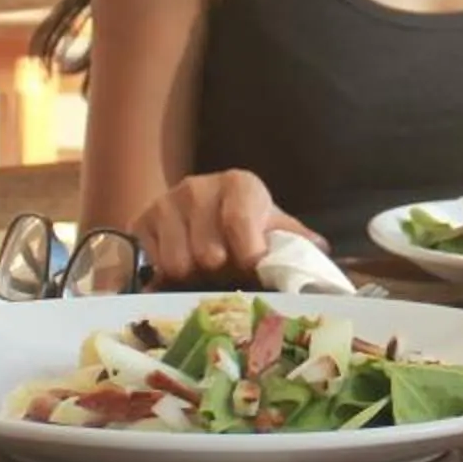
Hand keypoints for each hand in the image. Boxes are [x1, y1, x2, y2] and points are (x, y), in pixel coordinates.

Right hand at [131, 171, 322, 286]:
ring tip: (204, 270)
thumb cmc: (248, 224)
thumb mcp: (274, 228)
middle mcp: (198, 187)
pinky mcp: (140, 221)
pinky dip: (168, 276)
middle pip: (208, 252)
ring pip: (179, 263)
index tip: (252, 268)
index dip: (248, 255)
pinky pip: (155, 265)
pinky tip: (181, 267)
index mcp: (239, 184)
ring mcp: (165, 202)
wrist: (203, 210)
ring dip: (194, 277)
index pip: (239, 222)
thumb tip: (322, 254)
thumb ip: (296, 241)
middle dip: (221, 272)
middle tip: (227, 273)